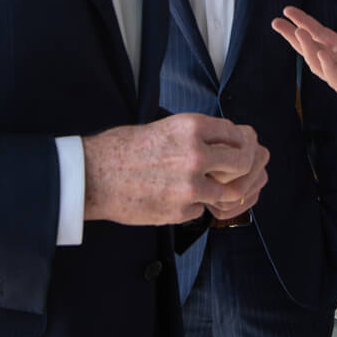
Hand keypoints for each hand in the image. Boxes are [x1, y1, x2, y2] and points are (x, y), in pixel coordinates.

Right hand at [83, 113, 268, 225]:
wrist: (94, 177)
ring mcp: (190, 185)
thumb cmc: (123, 149)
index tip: (236, 150)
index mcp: (191, 127)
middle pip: (242, 163)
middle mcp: (196, 154)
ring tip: (199, 188)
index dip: (239, 143)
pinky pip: (201, 209)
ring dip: (217, 191)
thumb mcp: (164, 127)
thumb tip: (224, 144)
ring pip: (227, 192)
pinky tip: (173, 198)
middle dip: (240, 169)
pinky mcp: (180, 210)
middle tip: (230, 173)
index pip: (236, 134)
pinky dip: (193, 206)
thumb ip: (196, 136)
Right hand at [271, 0, 336, 112]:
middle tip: (277, 23)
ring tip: (298, 33)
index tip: (288, 11)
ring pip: (318, 63)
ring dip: (307, 48)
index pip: (318, 33)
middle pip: (310, 47)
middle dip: (293, 36)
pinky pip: (334, 77)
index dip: (303, 22)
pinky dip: (327, 66)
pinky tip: (322, 53)